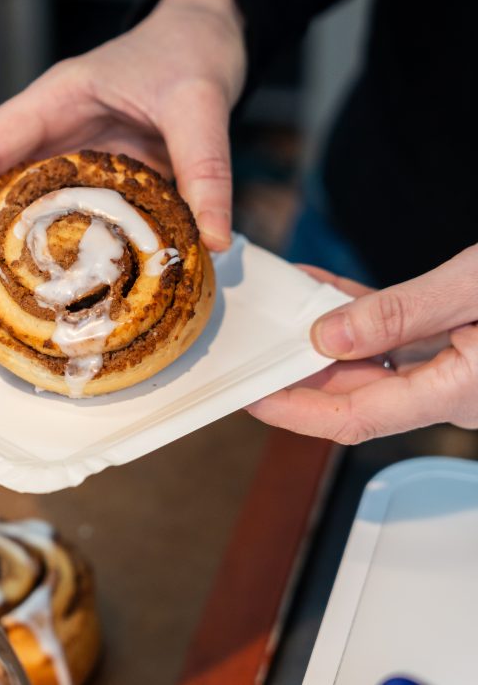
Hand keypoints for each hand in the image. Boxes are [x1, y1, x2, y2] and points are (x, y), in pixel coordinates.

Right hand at [0, 0, 246, 255]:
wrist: (205, 36)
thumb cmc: (190, 52)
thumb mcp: (201, 103)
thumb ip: (206, 168)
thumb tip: (211, 238)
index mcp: (56, 101)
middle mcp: (49, 131)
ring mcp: (68, 155)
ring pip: (16, 206)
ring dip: (2, 255)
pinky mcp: (92, 176)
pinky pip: (60, 217)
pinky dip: (50, 254)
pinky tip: (54, 293)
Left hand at [246, 246, 477, 443]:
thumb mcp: (473, 288)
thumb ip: (402, 314)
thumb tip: (327, 336)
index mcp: (456, 392)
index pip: (355, 418)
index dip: (295, 410)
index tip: (250, 395)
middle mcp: (448, 390)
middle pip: (353, 391)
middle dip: (297, 367)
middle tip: (250, 343)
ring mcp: (451, 367)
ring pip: (368, 360)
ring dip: (321, 333)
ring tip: (276, 307)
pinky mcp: (454, 341)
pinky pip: (391, 333)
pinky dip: (355, 310)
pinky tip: (319, 288)